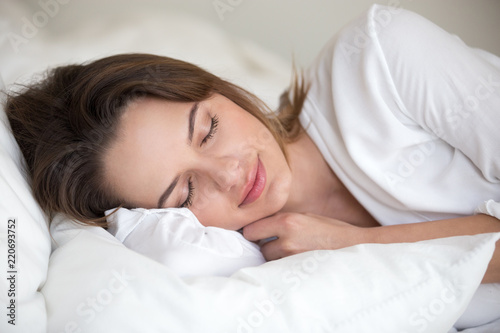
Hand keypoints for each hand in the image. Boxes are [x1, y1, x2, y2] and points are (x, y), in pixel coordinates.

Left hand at [243, 212, 369, 260]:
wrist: (353, 246)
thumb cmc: (330, 230)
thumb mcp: (305, 216)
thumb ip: (282, 221)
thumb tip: (261, 226)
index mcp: (287, 221)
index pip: (251, 230)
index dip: (253, 232)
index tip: (257, 234)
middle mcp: (287, 238)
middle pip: (258, 247)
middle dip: (264, 245)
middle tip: (276, 244)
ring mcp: (292, 257)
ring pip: (269, 260)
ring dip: (274, 257)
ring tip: (291, 253)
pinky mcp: (299, 270)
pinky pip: (281, 270)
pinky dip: (283, 267)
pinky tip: (296, 262)